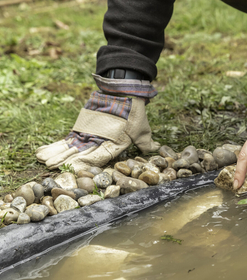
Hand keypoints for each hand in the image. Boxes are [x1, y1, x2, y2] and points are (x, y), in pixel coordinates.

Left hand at [36, 92, 158, 170]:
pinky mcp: (82, 130)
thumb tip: (152, 149)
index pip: (100, 156)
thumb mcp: (142, 127)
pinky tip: (43, 150)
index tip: (74, 167)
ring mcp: (90, 137)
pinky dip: (55, 145)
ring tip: (42, 159)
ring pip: (71, 149)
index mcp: (115, 145)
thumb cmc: (135, 111)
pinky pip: (67, 140)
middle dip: (66, 160)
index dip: (86, 162)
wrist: (125, 93)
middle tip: (50, 167)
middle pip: (81, 154)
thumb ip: (145, 141)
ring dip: (57, 154)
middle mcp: (101, 143)